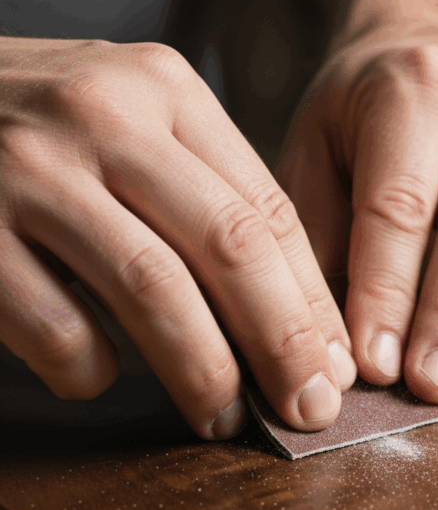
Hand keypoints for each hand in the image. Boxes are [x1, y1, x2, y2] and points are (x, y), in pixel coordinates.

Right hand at [0, 37, 356, 437]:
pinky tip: (98, 377)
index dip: (313, 303)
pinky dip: (92, 370)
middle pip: (230, 248)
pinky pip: (57, 325)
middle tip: (307, 408)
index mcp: (166, 92)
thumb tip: (292, 320)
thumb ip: (204, 200)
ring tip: (223, 418)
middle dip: (283, 344)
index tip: (334, 366)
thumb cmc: (46, 135)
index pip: (269, 212)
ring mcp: (31, 168)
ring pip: (154, 289)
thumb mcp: (136, 132)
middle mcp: (106, 116)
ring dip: (203, 372)